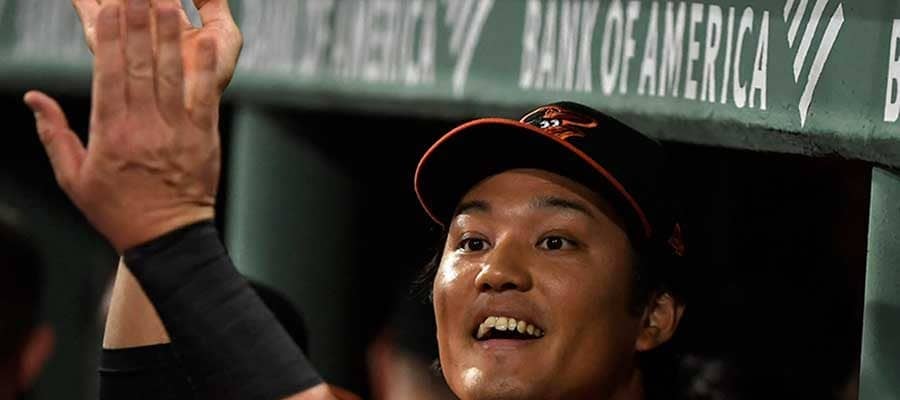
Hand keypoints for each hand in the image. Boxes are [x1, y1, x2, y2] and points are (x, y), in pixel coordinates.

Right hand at [25, 1, 220, 251]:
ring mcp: (176, 131)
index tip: (111, 8)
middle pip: (139, 66)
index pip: (108, 74)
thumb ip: (53, 134)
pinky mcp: (203, 137)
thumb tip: (33, 97)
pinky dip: (203, 68)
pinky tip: (204, 40)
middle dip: (137, 25)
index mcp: (109, 133)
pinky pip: (204, 97)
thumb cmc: (117, 209)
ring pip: (171, 75)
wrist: (166, 238)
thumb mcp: (73, 177)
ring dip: (169, 36)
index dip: (111, 37)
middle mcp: (143, 127)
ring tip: (167, 4)